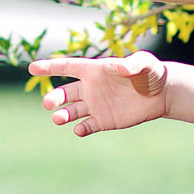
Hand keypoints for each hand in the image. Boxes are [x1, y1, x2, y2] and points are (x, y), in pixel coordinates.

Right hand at [30, 52, 169, 136]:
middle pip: (65, 93)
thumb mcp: (144, 63)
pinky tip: (79, 129)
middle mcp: (91, 88)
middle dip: (54, 98)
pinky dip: (81, 129)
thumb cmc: (151, 72)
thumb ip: (133, 64)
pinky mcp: (104, 120)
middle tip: (48, 103)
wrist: (161, 94)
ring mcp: (96, 105)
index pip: (67, 67)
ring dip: (63, 115)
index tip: (32, 68)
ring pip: (72, 111)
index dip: (50, 67)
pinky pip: (87, 126)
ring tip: (58, 118)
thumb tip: (122, 67)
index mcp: (95, 70)